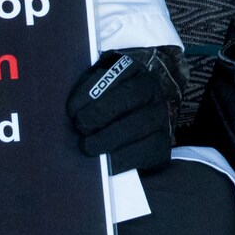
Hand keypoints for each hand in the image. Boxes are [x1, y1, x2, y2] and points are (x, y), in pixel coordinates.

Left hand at [68, 46, 183, 172]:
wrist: (130, 131)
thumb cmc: (104, 107)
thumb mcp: (96, 91)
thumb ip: (87, 93)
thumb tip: (72, 110)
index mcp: (134, 70)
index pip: (117, 73)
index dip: (93, 91)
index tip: (73, 110)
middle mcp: (152, 90)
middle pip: (131, 96)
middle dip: (102, 112)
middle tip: (81, 128)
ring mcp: (161, 116)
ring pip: (141, 123)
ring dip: (110, 137)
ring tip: (89, 147)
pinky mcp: (162, 144)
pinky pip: (147, 150)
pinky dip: (123, 158)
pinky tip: (106, 163)